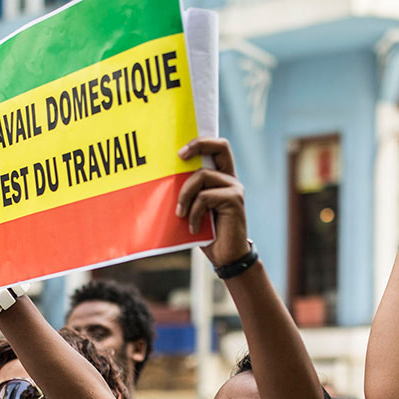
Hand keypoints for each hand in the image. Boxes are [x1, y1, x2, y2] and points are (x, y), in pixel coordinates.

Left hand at [176, 138, 247, 267]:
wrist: (226, 256)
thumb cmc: (207, 233)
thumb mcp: (194, 209)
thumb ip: (189, 193)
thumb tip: (163, 179)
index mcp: (221, 177)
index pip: (217, 147)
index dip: (200, 143)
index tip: (179, 153)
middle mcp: (230, 179)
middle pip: (220, 146)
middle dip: (198, 145)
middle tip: (180, 156)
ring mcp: (234, 188)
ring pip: (202, 176)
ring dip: (185, 195)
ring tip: (180, 214)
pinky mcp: (234, 201)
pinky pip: (204, 197)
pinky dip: (194, 213)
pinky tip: (193, 228)